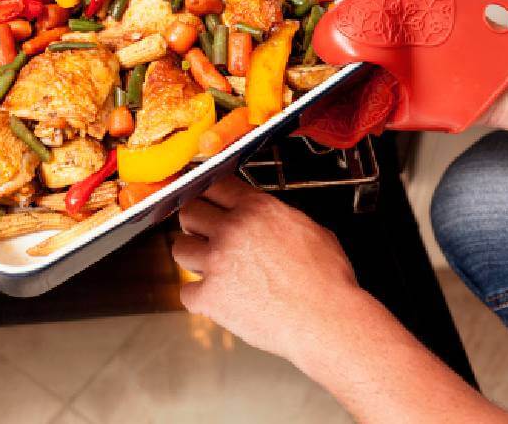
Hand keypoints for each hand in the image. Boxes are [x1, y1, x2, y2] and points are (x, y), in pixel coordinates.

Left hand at [172, 175, 363, 360]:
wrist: (327, 321)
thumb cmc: (326, 281)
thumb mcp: (309, 229)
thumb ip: (275, 216)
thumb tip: (262, 216)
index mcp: (257, 209)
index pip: (215, 185)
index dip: (209, 194)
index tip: (207, 203)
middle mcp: (233, 230)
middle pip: (189, 212)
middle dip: (195, 223)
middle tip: (204, 236)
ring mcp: (217, 262)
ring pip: (180, 248)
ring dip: (193, 257)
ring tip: (212, 268)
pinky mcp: (210, 296)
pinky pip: (186, 290)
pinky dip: (199, 297)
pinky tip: (217, 298)